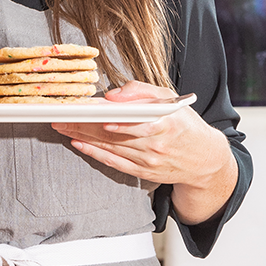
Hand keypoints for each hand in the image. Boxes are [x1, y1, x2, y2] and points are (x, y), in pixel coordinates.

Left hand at [51, 80, 236, 223]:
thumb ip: (142, 92)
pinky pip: (114, 162)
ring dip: (83, 137)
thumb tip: (112, 96)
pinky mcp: (143, 172)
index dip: (105, 115)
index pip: (130, 118)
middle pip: (113, 133)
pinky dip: (94, 153)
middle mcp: (156, 144)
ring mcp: (148, 161)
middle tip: (60, 116)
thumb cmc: (184, 124)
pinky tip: (78, 144)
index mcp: (165, 122)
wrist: (205, 159)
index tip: (83, 109)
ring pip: (110, 147)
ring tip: (63, 127)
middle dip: (84, 124)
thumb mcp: (170, 99)